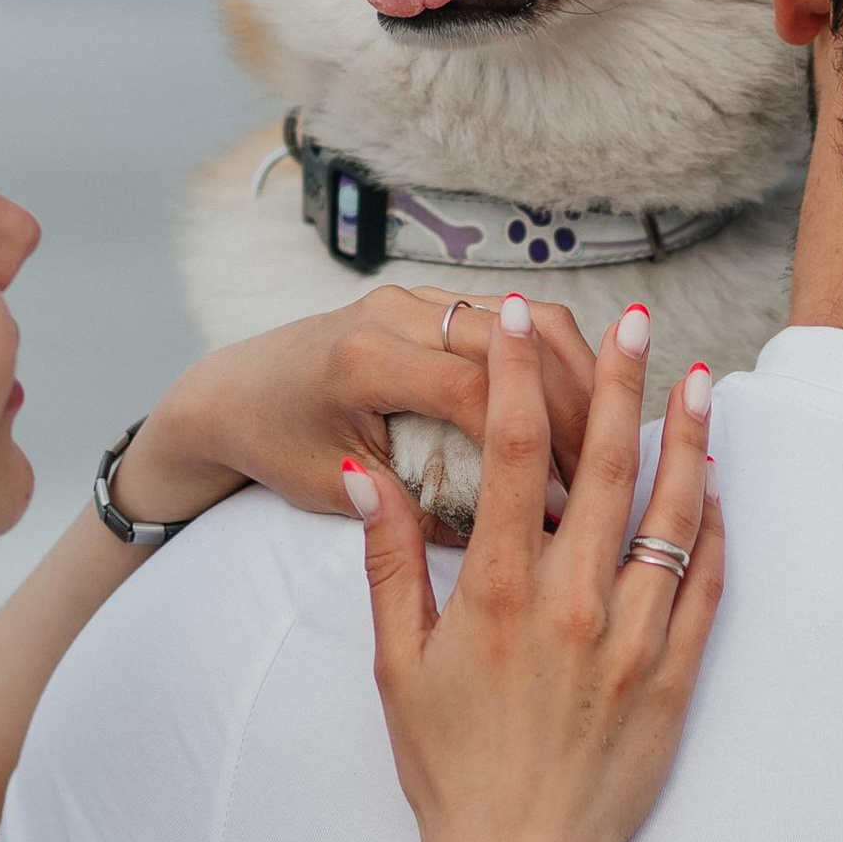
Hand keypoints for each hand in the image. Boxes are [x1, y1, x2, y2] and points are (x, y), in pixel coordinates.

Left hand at [110, 288, 598, 529]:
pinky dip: (553, 359)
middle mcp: (394, 313)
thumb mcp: (334, 490)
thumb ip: (408, 509)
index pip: (476, 391)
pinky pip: (510, 318)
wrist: (229, 391)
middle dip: (574, 404)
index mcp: (365, 360)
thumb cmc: (275, 445)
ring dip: (576, 372)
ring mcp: (416, 299)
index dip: (530, 446)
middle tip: (612, 469)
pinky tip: (583, 409)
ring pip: (526, 316)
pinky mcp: (430, 302)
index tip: (562, 503)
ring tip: (612, 435)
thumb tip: (503, 542)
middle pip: (518, 338)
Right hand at [347, 295, 721, 841]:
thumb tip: (365, 475)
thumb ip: (389, 561)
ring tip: (698, 381)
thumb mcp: (395, 665)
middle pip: (607, 463)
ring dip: (688, 440)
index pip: (514, 452)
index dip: (517, 374)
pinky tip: (716, 486)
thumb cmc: (450, 770)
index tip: (519, 317)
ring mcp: (634, 638)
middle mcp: (573, 603)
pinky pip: (710, 583)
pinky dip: (716, 528)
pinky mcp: (675, 674)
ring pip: (674, 515)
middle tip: (631, 320)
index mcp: (498, 592)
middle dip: (617, 380)